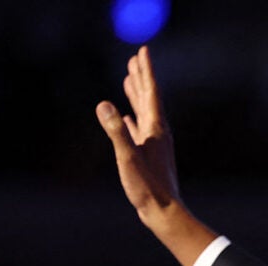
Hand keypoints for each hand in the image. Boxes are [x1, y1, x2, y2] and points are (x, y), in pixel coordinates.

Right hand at [96, 45, 215, 265]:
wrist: (163, 212)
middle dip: (141, 77)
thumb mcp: (128, 156)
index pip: (150, 93)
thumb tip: (104, 104)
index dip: (146, 71)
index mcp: (156, 129)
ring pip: (144, 112)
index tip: (142, 51)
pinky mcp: (148, 156)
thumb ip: (116, 131)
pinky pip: (139, 130)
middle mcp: (158, 133)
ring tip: (129, 79)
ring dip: (136, 95)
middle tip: (135, 58)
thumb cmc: (148, 187)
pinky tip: (126, 118)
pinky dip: (132, 119)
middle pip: (149, 98)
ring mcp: (154, 144)